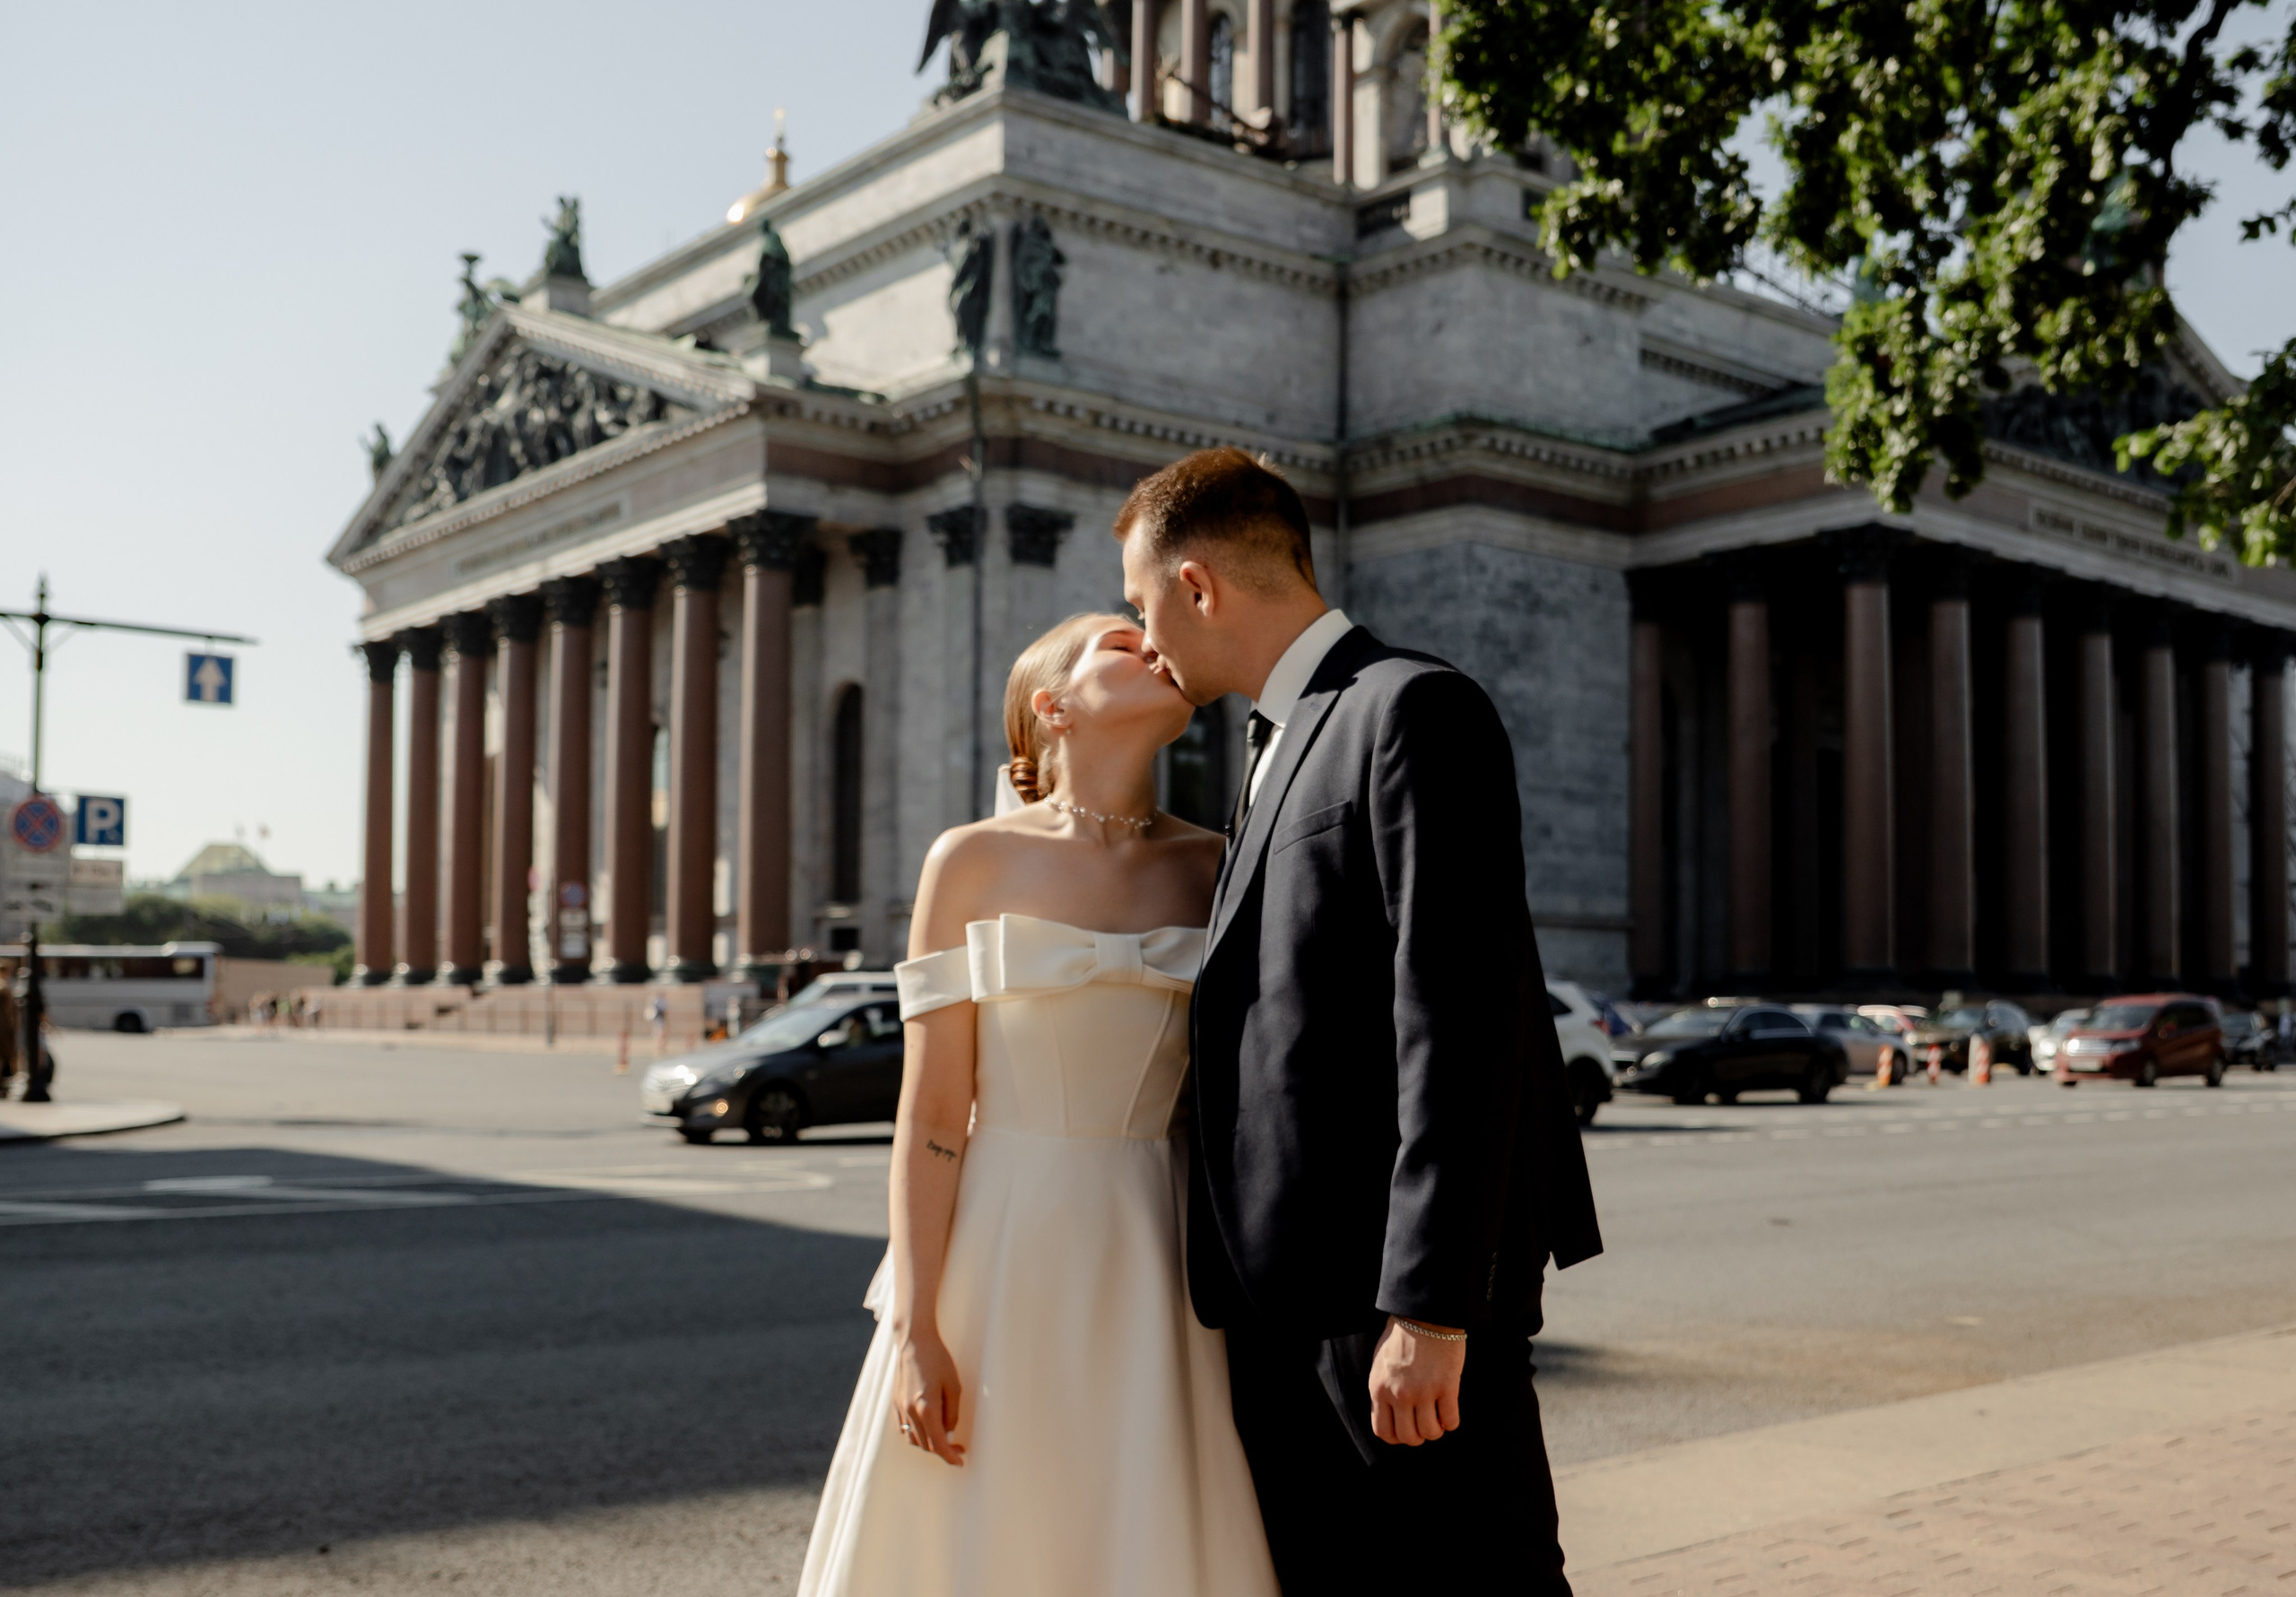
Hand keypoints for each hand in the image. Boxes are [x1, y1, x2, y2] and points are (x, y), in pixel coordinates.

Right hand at [892, 1328, 966, 1465]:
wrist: (914, 1341)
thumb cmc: (938, 1360)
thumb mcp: (954, 1386)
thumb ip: (952, 1413)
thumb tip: (949, 1434)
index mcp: (926, 1408)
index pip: (938, 1443)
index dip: (949, 1456)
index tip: (960, 1462)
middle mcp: (910, 1411)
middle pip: (926, 1444)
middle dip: (943, 1451)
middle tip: (959, 1448)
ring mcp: (900, 1408)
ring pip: (914, 1439)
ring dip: (929, 1445)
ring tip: (945, 1440)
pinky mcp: (896, 1403)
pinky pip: (905, 1429)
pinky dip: (917, 1435)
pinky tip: (929, 1429)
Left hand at [1368, 1315, 1464, 1446]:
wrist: (1425, 1313)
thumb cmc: (1402, 1336)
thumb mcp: (1381, 1364)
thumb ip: (1384, 1390)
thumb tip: (1391, 1414)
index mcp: (1379, 1388)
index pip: (1383, 1431)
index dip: (1398, 1437)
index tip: (1407, 1428)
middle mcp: (1398, 1394)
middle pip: (1409, 1437)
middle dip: (1419, 1436)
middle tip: (1425, 1422)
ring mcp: (1423, 1391)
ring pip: (1430, 1432)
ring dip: (1437, 1429)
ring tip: (1438, 1415)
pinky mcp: (1446, 1386)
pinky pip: (1451, 1421)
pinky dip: (1451, 1422)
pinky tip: (1449, 1410)